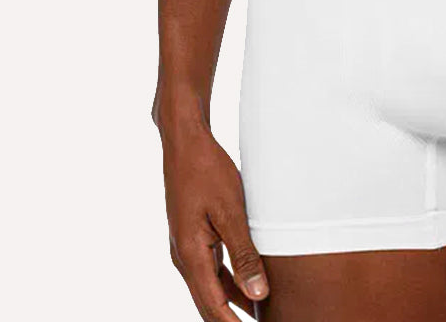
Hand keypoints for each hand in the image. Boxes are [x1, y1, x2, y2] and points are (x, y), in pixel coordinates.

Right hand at [161, 123, 269, 320]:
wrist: (185, 143)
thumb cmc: (208, 171)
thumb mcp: (231, 212)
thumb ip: (244, 254)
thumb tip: (258, 294)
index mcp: (190, 256)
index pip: (212, 307)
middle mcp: (185, 257)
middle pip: (209, 303)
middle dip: (231, 319)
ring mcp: (188, 247)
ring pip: (211, 287)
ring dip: (233, 302)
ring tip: (260, 313)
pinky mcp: (194, 237)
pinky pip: (212, 269)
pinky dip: (230, 281)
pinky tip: (250, 285)